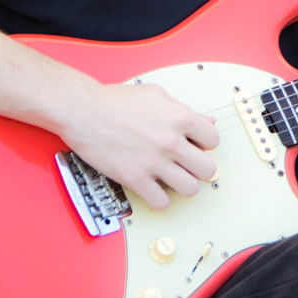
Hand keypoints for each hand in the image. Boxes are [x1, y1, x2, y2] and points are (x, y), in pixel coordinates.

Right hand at [57, 81, 221, 210]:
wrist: (83, 111)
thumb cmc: (115, 101)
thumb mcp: (156, 95)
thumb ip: (183, 110)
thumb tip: (206, 122)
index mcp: (179, 117)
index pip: (213, 139)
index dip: (205, 144)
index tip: (196, 146)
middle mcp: (170, 141)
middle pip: (207, 168)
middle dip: (199, 168)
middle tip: (188, 166)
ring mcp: (154, 161)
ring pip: (190, 188)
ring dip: (183, 185)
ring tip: (173, 179)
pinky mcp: (135, 178)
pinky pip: (161, 202)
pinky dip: (160, 199)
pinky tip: (154, 189)